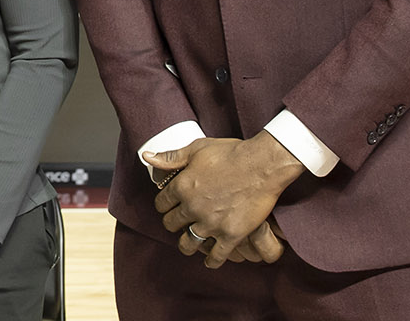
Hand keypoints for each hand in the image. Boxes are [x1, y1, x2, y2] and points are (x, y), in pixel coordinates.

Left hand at [148, 135, 302, 268]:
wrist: (262, 165)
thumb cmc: (230, 153)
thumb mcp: (196, 149)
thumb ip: (170, 157)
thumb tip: (147, 157)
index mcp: (181, 187)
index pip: (161, 204)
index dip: (163, 205)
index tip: (168, 206)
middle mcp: (192, 207)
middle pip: (172, 224)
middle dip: (173, 223)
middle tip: (179, 222)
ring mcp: (211, 223)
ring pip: (189, 243)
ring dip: (186, 244)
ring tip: (188, 243)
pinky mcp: (231, 234)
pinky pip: (216, 256)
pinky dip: (211, 261)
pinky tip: (210, 261)